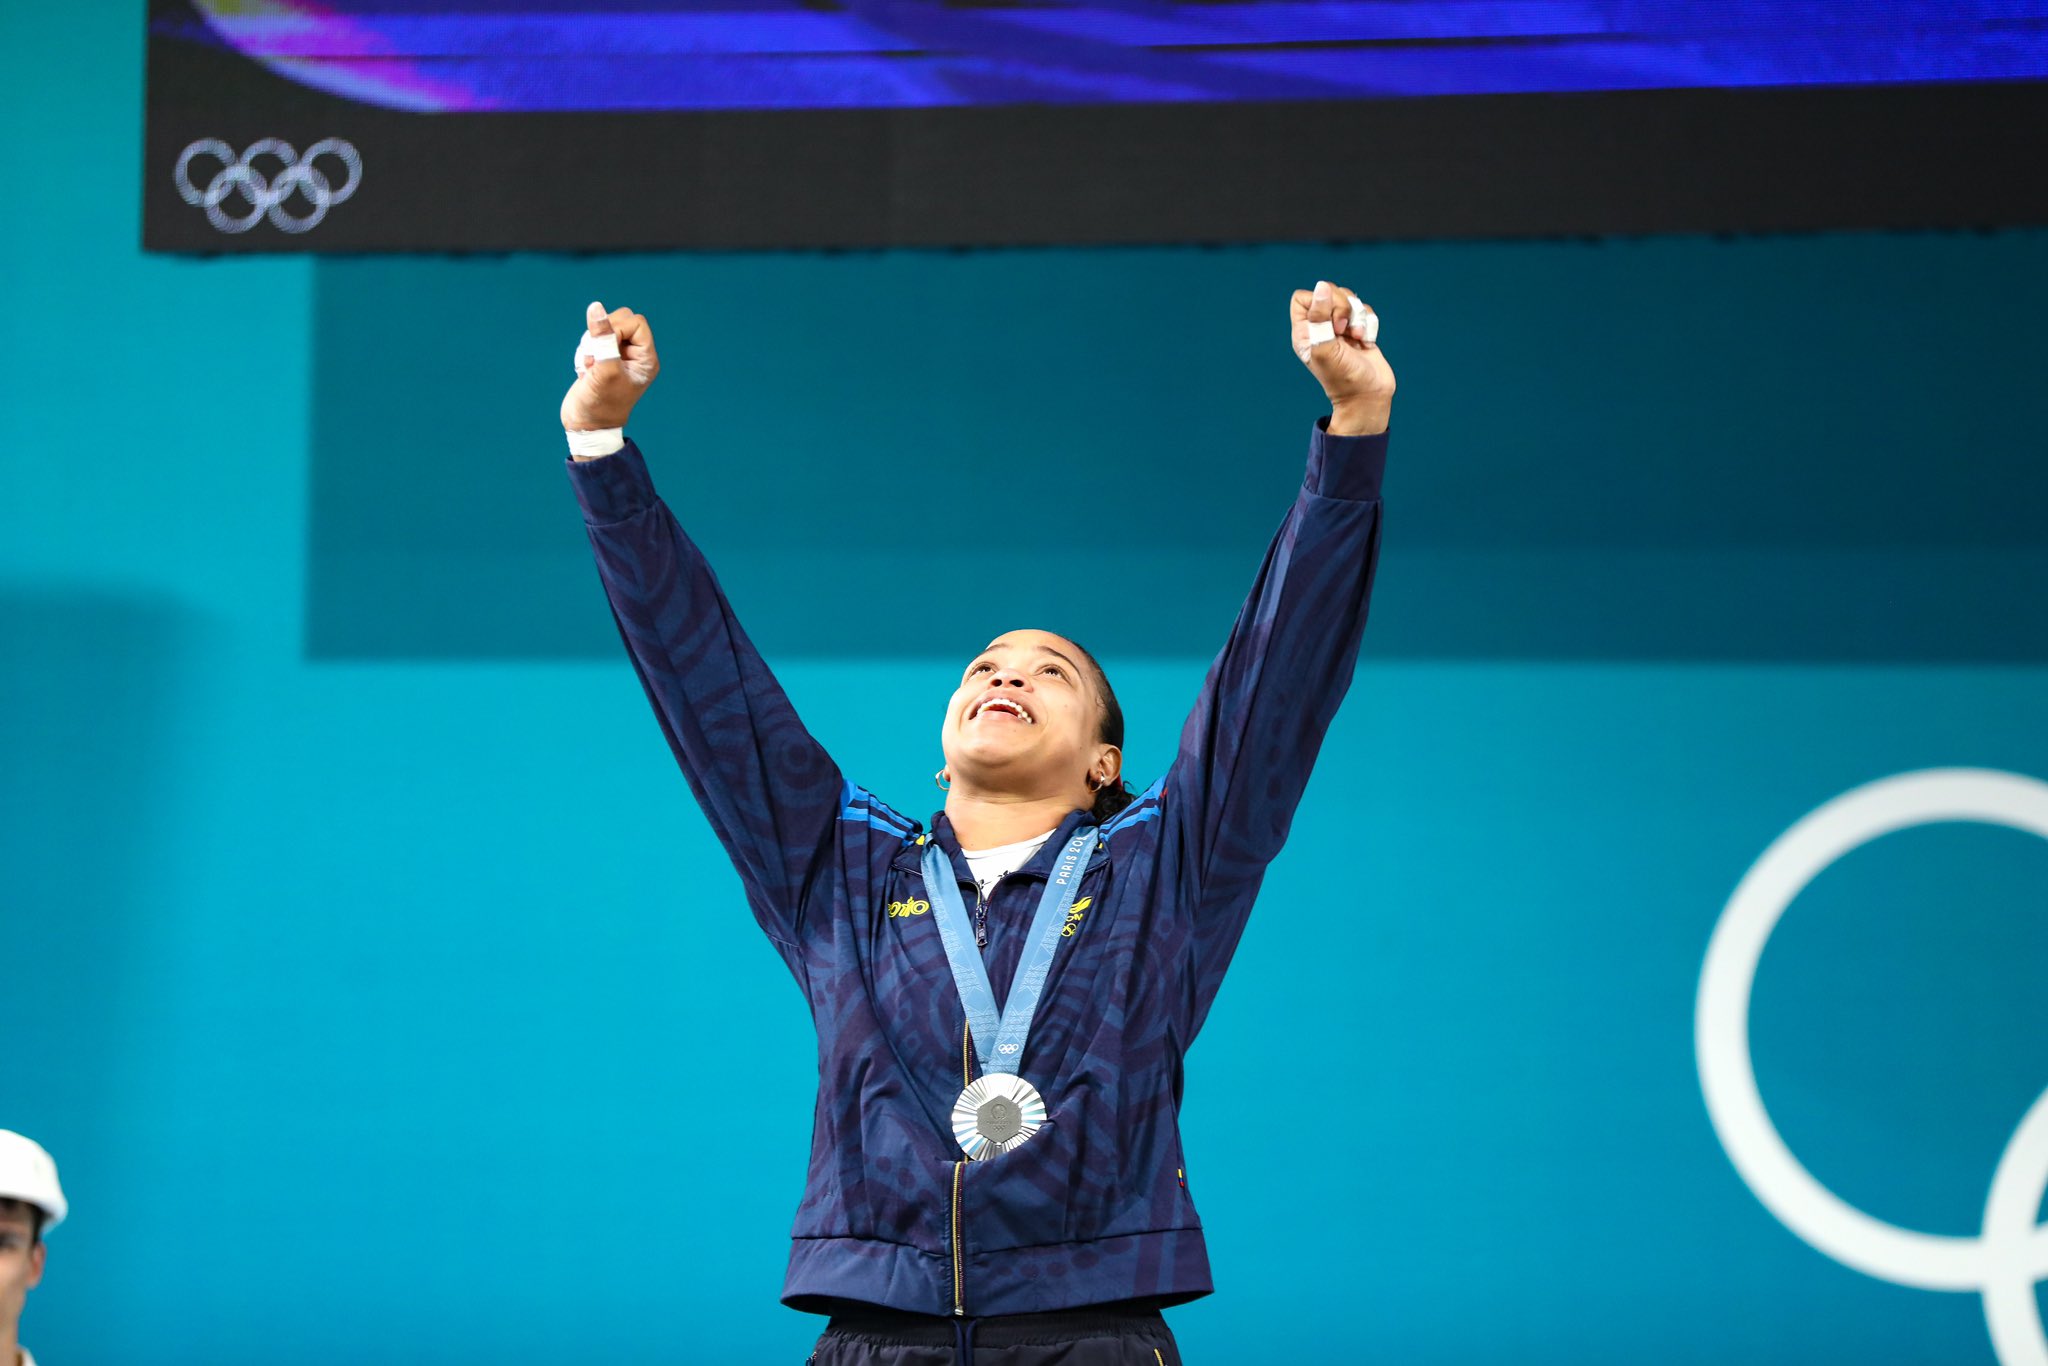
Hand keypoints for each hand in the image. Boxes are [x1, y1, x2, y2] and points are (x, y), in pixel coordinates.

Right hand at [561, 301, 659, 431]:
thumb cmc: (600, 404)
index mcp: (645, 359)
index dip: (617, 328)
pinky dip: (584, 352)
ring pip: (602, 329)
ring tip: (590, 368)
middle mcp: (635, 356)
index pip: (635, 322)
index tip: (606, 348)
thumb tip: (596, 307)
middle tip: (595, 359)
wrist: (586, 426)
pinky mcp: (602, 359)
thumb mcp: (604, 369)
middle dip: (601, 335)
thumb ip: (603, 338)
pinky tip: (585, 372)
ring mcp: (618, 357)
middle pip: (619, 320)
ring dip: (590, 345)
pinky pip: (591, 340)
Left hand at [1291, 280, 1393, 434]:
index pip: (1303, 297)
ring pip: (1350, 299)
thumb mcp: (1326, 348)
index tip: (1329, 322)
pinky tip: (1366, 342)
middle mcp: (1320, 327)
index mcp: (1304, 332)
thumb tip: (1321, 286)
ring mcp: (1340, 328)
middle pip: (1329, 292)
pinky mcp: (1359, 330)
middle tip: (1343, 330)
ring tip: (1357, 337)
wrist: (1368, 396)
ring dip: (1358, 316)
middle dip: (1342, 306)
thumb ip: (1320, 318)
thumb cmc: (1343, 378)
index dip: (1318, 301)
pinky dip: (1369, 324)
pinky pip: (1365, 310)